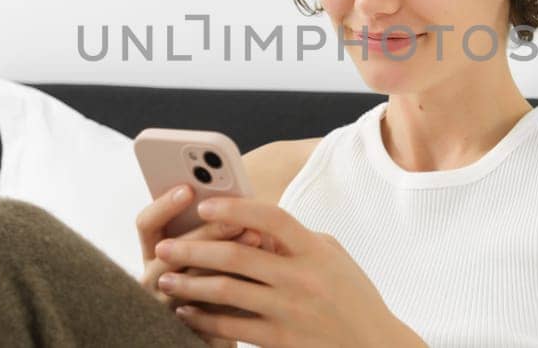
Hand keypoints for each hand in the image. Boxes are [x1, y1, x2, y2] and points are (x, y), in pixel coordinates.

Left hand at [152, 197, 423, 347]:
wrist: (374, 347)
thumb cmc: (352, 296)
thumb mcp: (332, 258)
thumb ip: (296, 239)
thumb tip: (253, 222)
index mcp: (315, 250)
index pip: (272, 217)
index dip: (235, 207)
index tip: (204, 204)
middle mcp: (302, 278)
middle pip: (236, 254)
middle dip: (193, 249)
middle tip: (163, 247)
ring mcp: (290, 311)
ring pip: (226, 291)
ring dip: (189, 284)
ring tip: (164, 280)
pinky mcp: (281, 340)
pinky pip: (232, 326)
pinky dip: (203, 318)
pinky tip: (185, 311)